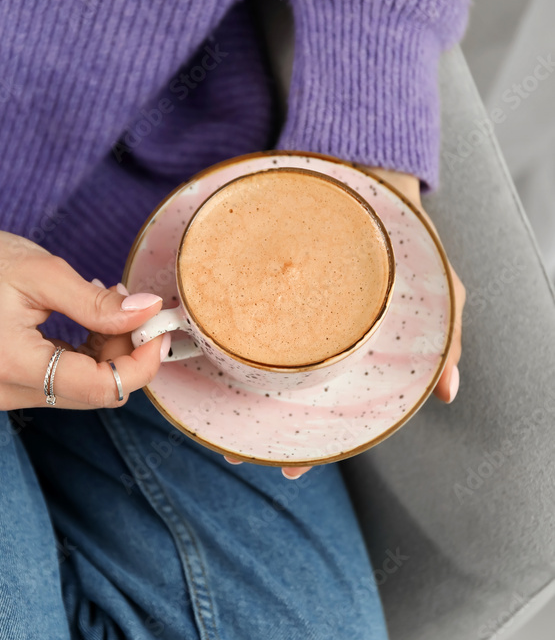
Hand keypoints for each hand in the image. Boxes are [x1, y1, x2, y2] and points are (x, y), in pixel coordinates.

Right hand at [0, 222, 169, 409]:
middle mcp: (11, 390)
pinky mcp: (17, 385)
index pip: (100, 387)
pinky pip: (72, 380)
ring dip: (111, 350)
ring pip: (89, 387)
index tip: (158, 328)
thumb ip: (98, 302)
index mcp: (14, 363)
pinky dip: (93, 351)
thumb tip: (147, 312)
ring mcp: (13, 392)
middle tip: (133, 306)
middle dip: (127, 352)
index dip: (140, 363)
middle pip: (98, 390)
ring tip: (106, 302)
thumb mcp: (44, 273)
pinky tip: (91, 317)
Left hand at [224, 165, 464, 478]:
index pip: (325, 407)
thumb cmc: (407, 240)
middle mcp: (310, 334)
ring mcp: (282, 308)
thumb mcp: (438, 290)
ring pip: (251, 359)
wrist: (376, 171)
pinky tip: (192, 352)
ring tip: (208, 417)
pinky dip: (212, 332)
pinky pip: (233, 308)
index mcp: (346, 347)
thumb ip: (444, 339)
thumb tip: (446, 392)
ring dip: (229, 391)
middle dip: (257, 427)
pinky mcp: (259, 275)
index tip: (288, 469)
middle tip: (233, 451)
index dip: (308, 443)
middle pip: (279, 392)